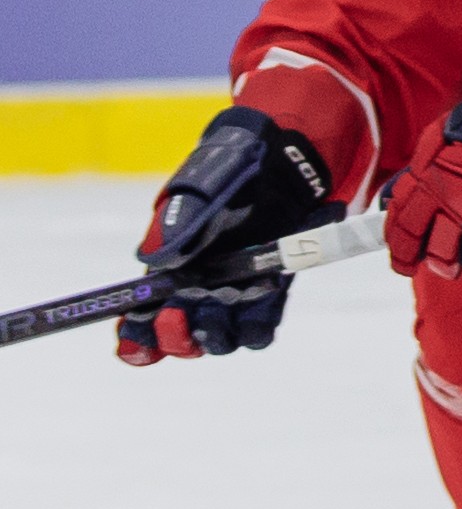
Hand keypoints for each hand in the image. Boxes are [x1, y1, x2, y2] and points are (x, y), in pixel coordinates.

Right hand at [117, 107, 339, 364]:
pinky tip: (254, 302)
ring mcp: (233, 295)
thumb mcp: (197, 193)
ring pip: (219, 339)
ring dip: (214, 335)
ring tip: (219, 308)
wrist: (279, 165)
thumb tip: (154, 259)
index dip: (135, 338)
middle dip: (175, 338)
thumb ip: (175, 224)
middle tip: (179, 316)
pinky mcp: (269, 295)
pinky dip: (254, 326)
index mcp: (167, 271)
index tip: (137, 344)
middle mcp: (197, 290)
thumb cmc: (227, 175)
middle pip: (178, 338)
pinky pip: (259, 329)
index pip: (141, 317)